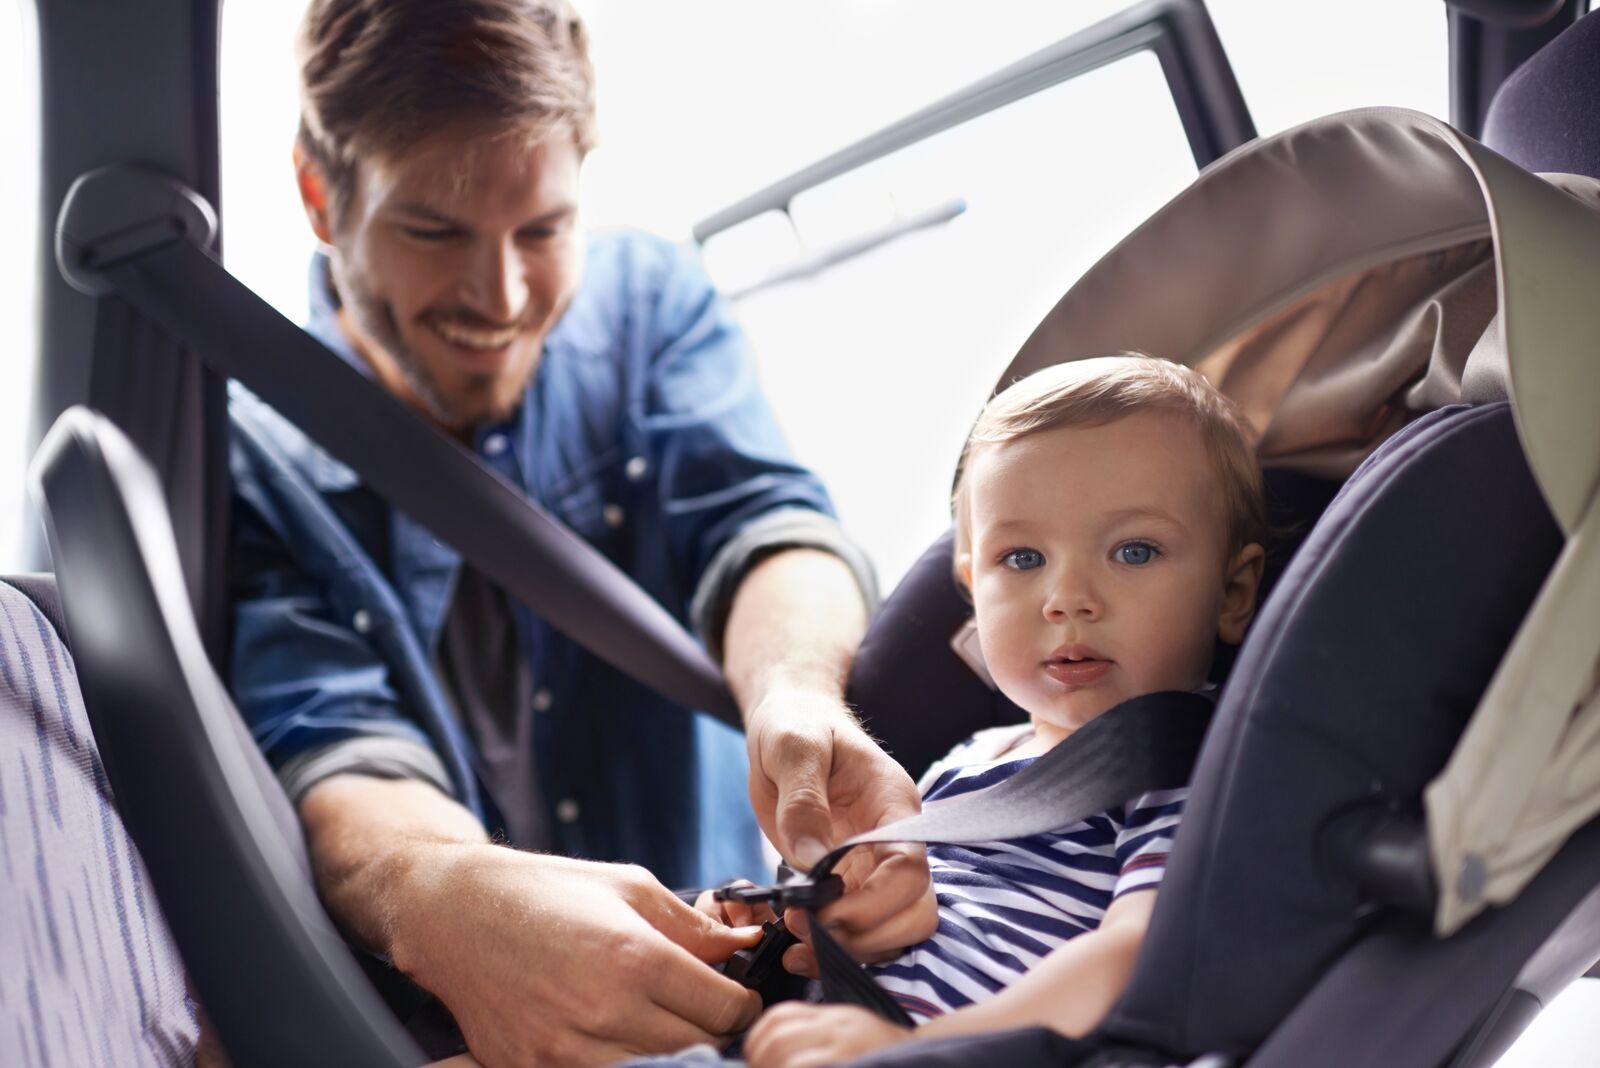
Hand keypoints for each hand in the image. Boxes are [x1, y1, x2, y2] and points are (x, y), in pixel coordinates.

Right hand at [390, 847, 764, 1066]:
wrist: (455, 915)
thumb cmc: (545, 892)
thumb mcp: (629, 888)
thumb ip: (693, 926)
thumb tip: (742, 948)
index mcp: (634, 958)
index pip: (725, 1011)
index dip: (743, 1004)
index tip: (738, 997)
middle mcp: (603, 1012)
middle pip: (698, 1050)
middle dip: (712, 1031)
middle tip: (704, 1011)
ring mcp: (564, 1052)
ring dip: (671, 1053)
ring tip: (663, 1025)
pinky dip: (622, 1064)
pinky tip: (620, 1038)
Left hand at [744, 1003, 913, 1067]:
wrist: (931, 1063)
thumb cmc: (884, 1056)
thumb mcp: (849, 1037)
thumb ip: (814, 1038)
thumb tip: (769, 1055)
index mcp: (835, 1019)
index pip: (780, 1016)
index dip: (757, 1040)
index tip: (755, 1059)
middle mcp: (841, 1029)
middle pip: (780, 1039)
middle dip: (761, 1063)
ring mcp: (847, 1050)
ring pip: (790, 1060)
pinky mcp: (853, 1065)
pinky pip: (809, 1067)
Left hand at [745, 689, 936, 968]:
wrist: (789, 724)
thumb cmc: (796, 725)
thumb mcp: (792, 747)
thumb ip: (803, 801)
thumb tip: (811, 862)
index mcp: (894, 806)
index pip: (910, 870)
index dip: (872, 904)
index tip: (822, 913)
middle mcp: (894, 841)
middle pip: (914, 912)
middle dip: (865, 935)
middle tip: (805, 933)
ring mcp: (873, 865)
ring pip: (894, 930)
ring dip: (851, 949)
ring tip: (796, 943)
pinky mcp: (849, 882)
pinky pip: (859, 929)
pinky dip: (833, 947)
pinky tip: (796, 946)